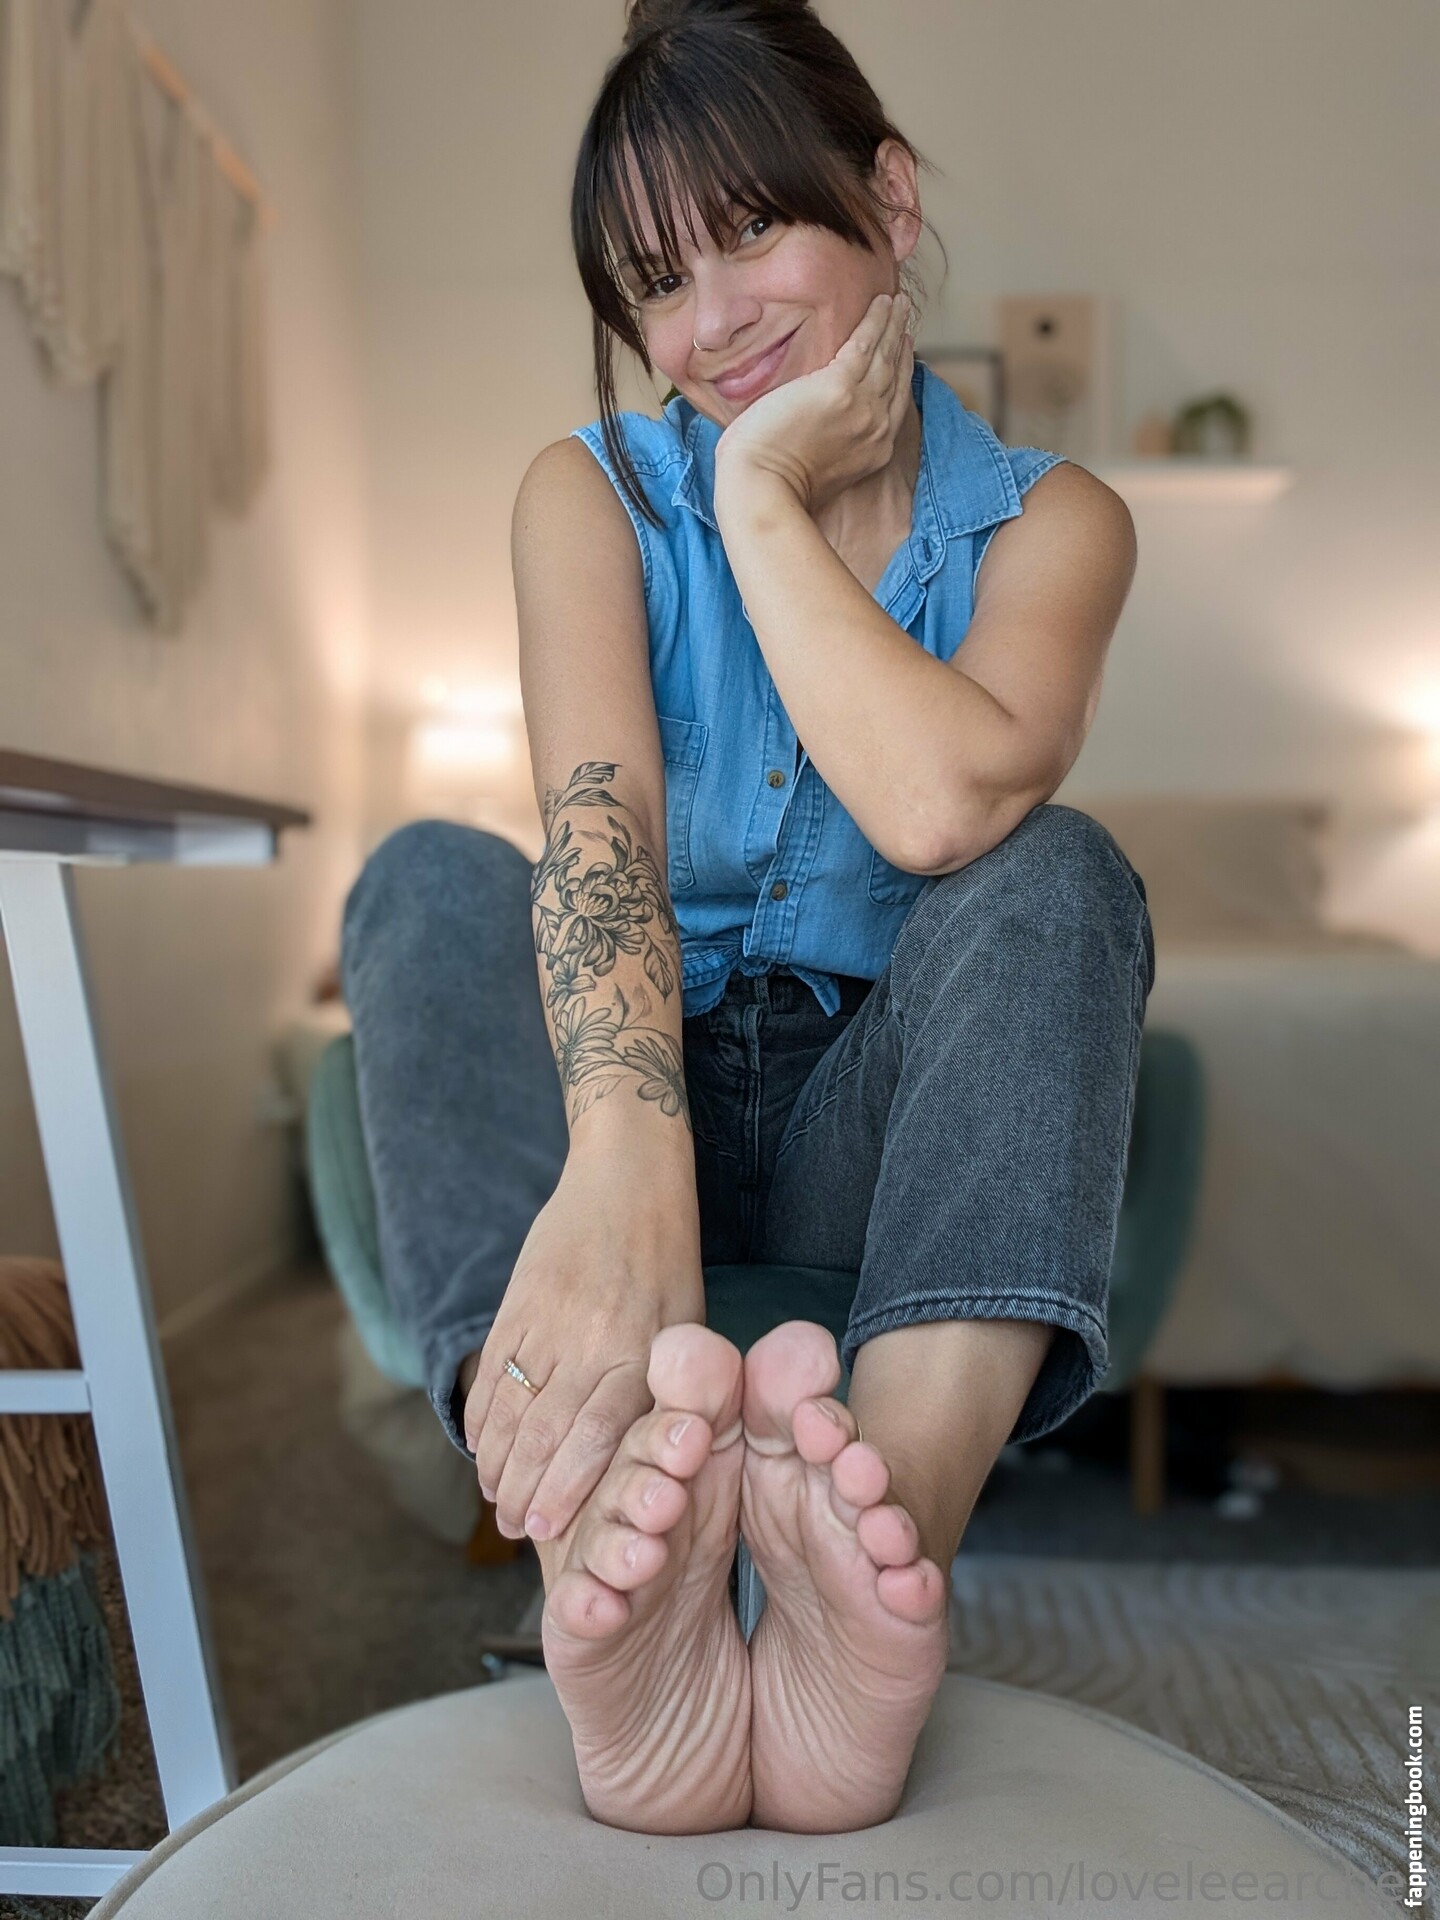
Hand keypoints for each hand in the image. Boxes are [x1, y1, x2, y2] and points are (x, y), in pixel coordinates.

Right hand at [462, 1146, 705, 1541]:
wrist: (626, 1179)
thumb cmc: (668, 1262)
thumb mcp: (685, 1328)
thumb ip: (658, 1389)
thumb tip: (634, 1459)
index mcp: (638, 1354)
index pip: (595, 1439)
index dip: (566, 1490)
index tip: (546, 1529)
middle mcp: (589, 1342)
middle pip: (542, 1434)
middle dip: (524, 1491)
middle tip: (513, 1530)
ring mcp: (545, 1322)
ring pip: (508, 1408)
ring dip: (495, 1461)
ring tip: (494, 1497)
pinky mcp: (516, 1304)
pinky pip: (489, 1372)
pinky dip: (480, 1414)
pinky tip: (479, 1446)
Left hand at [713, 290, 915, 516]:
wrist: (762, 488)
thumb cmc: (771, 486)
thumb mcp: (818, 471)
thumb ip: (830, 447)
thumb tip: (815, 431)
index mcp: (872, 451)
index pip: (894, 404)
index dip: (900, 374)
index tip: (903, 352)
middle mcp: (876, 428)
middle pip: (895, 376)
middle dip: (902, 344)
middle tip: (905, 318)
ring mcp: (861, 406)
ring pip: (885, 355)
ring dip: (893, 323)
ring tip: (898, 302)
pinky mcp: (839, 386)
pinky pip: (865, 343)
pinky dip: (876, 320)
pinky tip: (881, 302)